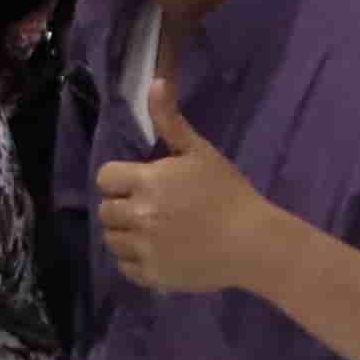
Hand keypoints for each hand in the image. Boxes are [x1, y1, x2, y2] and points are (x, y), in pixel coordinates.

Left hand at [98, 45, 282, 299]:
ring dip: (125, 233)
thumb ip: (171, 121)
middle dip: (122, 205)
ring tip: (151, 230)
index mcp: (147, 182)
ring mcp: (145, 249)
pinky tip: (157, 251)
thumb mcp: (200, 152)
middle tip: (149, 207)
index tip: (139, 182)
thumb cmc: (229, 193)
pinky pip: (125, 267)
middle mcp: (139, 215)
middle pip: (106, 210)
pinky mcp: (153, 276)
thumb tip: (155, 82)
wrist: (254, 242)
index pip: (106, 177)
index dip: (119, 178)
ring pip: (112, 240)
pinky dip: (135, 260)